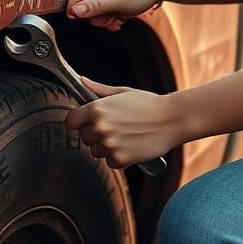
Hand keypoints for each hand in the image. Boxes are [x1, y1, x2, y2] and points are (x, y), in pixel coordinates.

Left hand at [63, 76, 183, 169]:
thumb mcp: (123, 92)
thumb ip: (98, 89)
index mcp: (97, 108)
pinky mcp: (120, 159)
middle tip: (114, 127)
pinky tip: (131, 146)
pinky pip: (110, 162)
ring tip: (125, 136)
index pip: (70, 121)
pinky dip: (119, 157)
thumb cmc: (150, 104)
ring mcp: (109, 144)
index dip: (78, 122)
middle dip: (95, 134)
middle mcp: (100, 127)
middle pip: (84, 138)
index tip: (86, 122)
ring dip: (106, 147)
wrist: (172, 119)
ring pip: (96, 151)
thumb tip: (82, 81)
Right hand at [66, 0, 165, 30]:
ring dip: (105, 19)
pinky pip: (98, 12)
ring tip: (119, 16)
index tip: (102, 17)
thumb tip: (74, 11)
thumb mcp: (120, 2)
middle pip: (81, 9)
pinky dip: (108, 18)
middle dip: (98, 18)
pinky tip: (119, 16)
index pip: (73, 1)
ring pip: (90, 13)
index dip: (84, 15)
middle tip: (113, 17)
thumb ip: (96, 7)